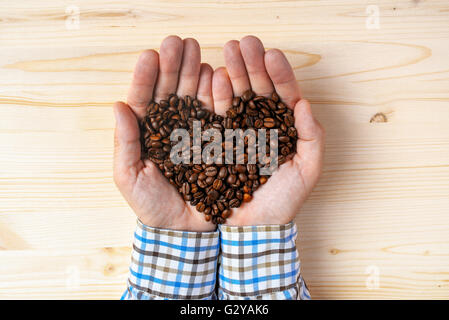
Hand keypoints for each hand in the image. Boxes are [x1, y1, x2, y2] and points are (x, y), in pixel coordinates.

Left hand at [113, 36, 215, 231]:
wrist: (183, 230)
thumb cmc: (150, 205)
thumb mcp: (128, 176)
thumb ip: (123, 142)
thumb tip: (117, 105)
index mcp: (147, 133)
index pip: (144, 99)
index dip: (146, 77)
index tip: (150, 55)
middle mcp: (171, 127)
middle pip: (170, 90)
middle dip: (173, 66)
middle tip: (177, 42)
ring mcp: (195, 131)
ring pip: (194, 95)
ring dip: (194, 72)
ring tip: (196, 51)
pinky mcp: (216, 140)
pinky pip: (216, 113)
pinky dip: (216, 94)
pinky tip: (215, 74)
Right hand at [212, 36, 324, 225]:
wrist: (253, 226)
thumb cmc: (284, 201)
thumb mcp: (308, 170)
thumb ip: (312, 138)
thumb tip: (305, 103)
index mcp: (284, 129)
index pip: (283, 95)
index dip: (279, 74)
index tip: (271, 54)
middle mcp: (260, 125)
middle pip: (257, 89)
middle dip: (252, 64)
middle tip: (245, 42)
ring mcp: (237, 131)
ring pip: (236, 96)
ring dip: (233, 72)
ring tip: (228, 51)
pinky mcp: (217, 141)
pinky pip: (216, 115)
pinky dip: (215, 96)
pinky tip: (215, 77)